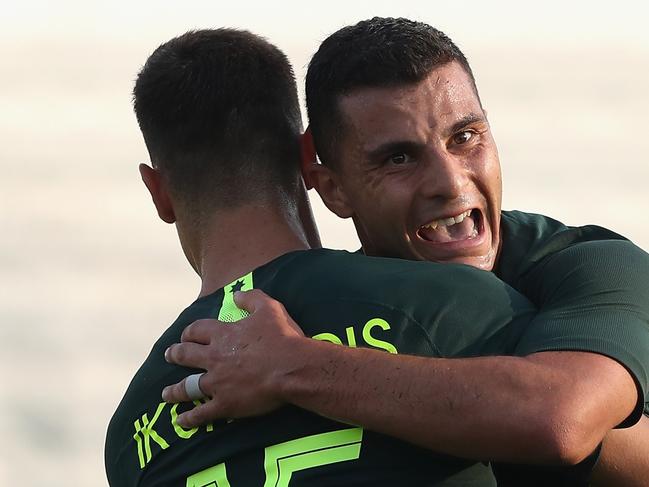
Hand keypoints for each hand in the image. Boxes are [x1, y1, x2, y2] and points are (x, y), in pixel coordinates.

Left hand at [162, 289, 305, 426]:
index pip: (197, 330)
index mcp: (224, 334)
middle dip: (175, 355)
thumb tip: (236, 294)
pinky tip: (181, 421)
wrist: (293, 368)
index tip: (186, 335)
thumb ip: (251, 299)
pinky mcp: (225, 404)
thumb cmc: (283, 338)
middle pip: (186, 355)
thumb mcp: (269, 308)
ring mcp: (217, 383)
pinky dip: (190, 418)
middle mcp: (214, 357)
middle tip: (169, 356)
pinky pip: (202, 413)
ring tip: (166, 393)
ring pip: (187, 386)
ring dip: (174, 390)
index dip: (189, 332)